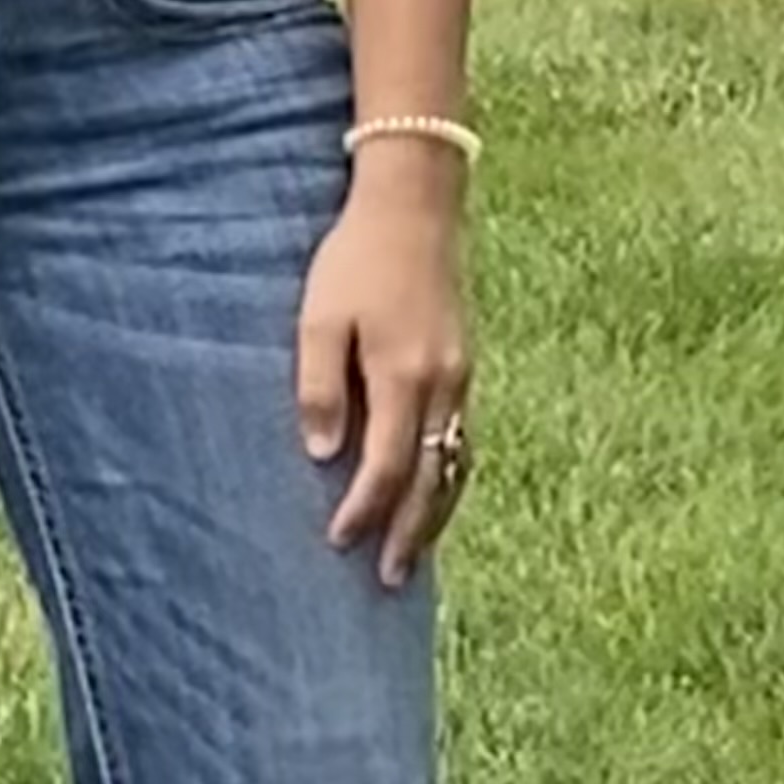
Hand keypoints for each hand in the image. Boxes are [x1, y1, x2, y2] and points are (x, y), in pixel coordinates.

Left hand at [296, 171, 472, 589]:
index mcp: (404, 376)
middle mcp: (442, 384)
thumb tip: (322, 455)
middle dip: (410, 533)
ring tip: (416, 551)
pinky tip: (432, 489)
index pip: (386, 467)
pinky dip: (449, 475)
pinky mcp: (465, 363)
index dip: (363, 511)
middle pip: (431, 479)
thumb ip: (320, 388)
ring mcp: (461, 375)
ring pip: (455, 463)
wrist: (415, 203)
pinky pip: (462, 436)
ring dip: (435, 512)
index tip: (338, 543)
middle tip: (390, 579)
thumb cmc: (356, 258)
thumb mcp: (319, 318)